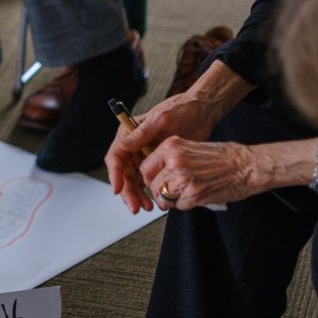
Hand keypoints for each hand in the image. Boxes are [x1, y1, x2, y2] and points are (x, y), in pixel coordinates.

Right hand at [106, 60, 250, 213]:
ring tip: (147, 207)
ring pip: (134, 180)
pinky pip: (148, 180)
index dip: (114, 175)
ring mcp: (145, 155)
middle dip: (127, 191)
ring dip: (137, 195)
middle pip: (123, 173)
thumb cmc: (181, 109)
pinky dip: (149, 192)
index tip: (118, 189)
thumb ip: (142, 133)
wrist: (202, 112)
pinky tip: (154, 201)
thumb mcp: (161, 120)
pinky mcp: (158, 162)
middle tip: (135, 206)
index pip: (115, 156)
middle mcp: (134, 145)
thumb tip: (124, 145)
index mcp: (129, 133)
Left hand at [140, 137, 258, 209]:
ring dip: (170, 200)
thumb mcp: (191, 147)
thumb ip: (171, 157)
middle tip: (167, 192)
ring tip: (182, 195)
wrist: (247, 165)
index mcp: (171, 147)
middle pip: (152, 184)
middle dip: (158, 191)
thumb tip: (157, 172)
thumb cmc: (224, 156)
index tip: (154, 181)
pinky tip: (194, 197)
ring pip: (163, 197)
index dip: (149, 178)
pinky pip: (178, 206)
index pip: (145, 168)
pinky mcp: (194, 195)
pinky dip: (184, 205)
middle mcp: (174, 161)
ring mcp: (183, 179)